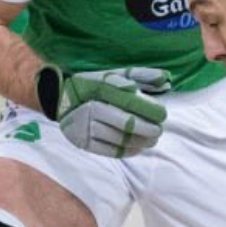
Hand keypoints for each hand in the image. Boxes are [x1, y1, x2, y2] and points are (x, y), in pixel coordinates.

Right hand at [37, 66, 170, 157]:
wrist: (60, 99)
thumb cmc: (95, 86)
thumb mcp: (114, 75)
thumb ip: (140, 76)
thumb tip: (166, 79)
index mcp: (98, 87)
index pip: (129, 101)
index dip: (149, 109)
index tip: (163, 115)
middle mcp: (89, 107)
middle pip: (126, 123)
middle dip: (147, 129)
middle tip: (159, 131)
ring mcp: (84, 127)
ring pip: (119, 139)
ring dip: (140, 142)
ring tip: (152, 140)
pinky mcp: (82, 142)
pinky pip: (109, 151)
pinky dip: (128, 151)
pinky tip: (138, 148)